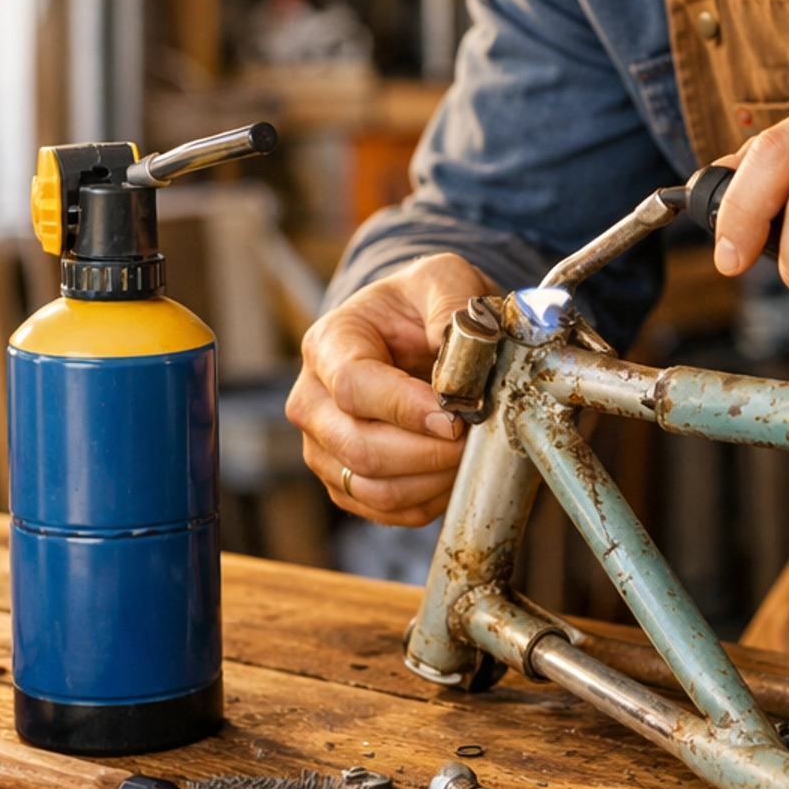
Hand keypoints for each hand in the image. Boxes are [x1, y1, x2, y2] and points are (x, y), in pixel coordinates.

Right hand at [288, 253, 493, 523]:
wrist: (409, 333)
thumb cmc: (421, 305)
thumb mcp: (443, 278)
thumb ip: (452, 302)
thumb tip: (462, 348)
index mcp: (328, 344)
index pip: (354, 387)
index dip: (407, 408)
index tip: (457, 416)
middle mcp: (312, 401)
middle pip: (359, 448)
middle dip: (429, 453)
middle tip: (476, 437)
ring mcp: (322, 447)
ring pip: (371, 488)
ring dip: (431, 481)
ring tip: (470, 454)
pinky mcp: (342, 481)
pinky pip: (382, 510)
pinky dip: (426, 501)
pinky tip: (453, 472)